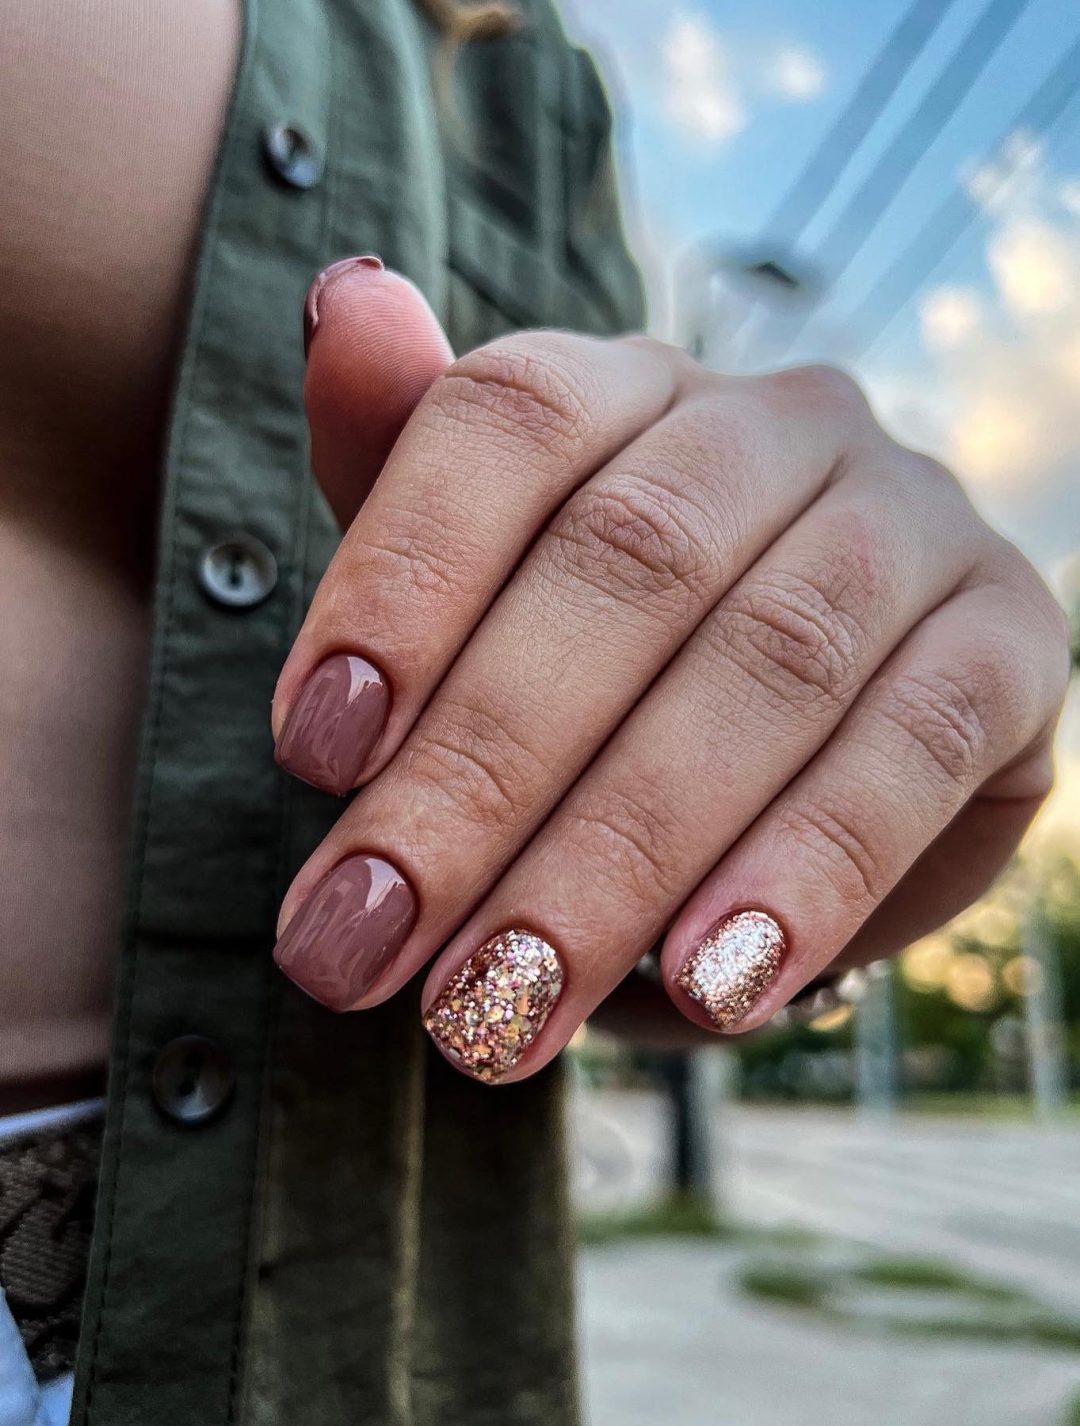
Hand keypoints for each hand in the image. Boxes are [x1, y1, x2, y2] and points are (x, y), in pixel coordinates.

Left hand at [271, 259, 1069, 1082]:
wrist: (788, 737)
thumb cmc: (594, 670)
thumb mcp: (477, 591)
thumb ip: (401, 476)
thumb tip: (341, 303)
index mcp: (631, 388)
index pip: (512, 421)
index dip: (405, 578)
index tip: (311, 756)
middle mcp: (779, 423)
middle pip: (628, 564)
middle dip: (482, 775)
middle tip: (362, 947)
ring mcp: (909, 520)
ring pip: (766, 665)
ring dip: (621, 857)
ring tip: (503, 1009)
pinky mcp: (1010, 635)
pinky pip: (915, 746)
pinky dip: (806, 871)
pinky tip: (710, 993)